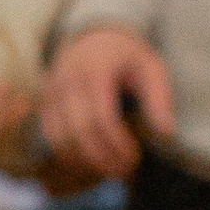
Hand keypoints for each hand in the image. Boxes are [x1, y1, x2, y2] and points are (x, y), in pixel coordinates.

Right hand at [39, 24, 174, 178]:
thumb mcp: (151, 68)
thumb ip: (159, 99)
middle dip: (101, 158)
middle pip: (78, 132)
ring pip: (59, 139)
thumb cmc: (127, 57)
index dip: (116, 144)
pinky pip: (50, 138)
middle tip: (123, 172)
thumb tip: (166, 134)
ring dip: (84, 161)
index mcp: (95, 70)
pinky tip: (90, 162)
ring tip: (109, 170)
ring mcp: (51, 93)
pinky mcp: (44, 104)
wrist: (94, 38)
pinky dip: (68, 155)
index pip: (101, 117)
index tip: (134, 159)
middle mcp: (67, 81)